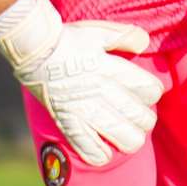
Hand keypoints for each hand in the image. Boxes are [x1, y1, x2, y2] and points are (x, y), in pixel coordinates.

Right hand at [0, 0, 163, 165]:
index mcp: (110, 68)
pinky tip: (105, 153)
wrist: (33, 50)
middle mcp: (100, 90)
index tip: (149, 92)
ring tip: (129, 137)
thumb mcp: (98, 31)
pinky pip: (88, 147)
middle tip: (141, 117)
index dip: (153, 92)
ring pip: (121, 135)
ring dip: (131, 139)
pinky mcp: (67, 122)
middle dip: (146, 119)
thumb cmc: (68, 40)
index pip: (147, 89)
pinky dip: (100, 154)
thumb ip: (125, 36)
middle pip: (139, 116)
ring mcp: (83, 108)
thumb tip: (145, 42)